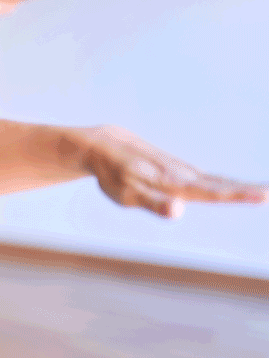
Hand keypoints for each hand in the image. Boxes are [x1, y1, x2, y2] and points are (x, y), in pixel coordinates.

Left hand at [83, 126, 268, 218]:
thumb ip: (154, 203)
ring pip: (214, 180)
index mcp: (174, 183)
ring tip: (263, 193)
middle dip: (247, 191)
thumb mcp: (128, 194)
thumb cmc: (113, 174)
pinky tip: (232, 187)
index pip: (211, 192)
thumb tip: (178, 212)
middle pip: (220, 185)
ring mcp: (180, 169)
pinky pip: (204, 177)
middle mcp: (182, 174)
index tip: (265, 195)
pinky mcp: (175, 168)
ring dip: (240, 186)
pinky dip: (223, 182)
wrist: (104, 145)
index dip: (238, 195)